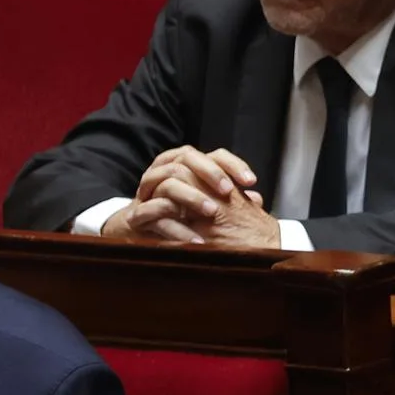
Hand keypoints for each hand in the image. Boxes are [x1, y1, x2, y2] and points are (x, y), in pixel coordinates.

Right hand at [104, 146, 267, 244]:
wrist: (139, 228)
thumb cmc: (178, 212)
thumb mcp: (207, 203)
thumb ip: (229, 199)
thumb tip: (256, 199)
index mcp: (187, 165)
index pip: (214, 155)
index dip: (233, 165)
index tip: (251, 181)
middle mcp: (166, 170)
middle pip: (187, 158)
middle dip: (210, 173)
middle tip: (228, 192)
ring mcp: (149, 191)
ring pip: (169, 182)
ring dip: (192, 196)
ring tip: (212, 212)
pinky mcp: (138, 214)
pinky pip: (155, 214)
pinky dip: (177, 228)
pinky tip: (197, 239)